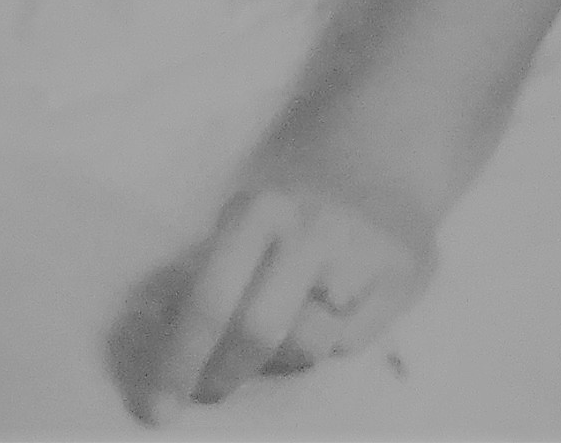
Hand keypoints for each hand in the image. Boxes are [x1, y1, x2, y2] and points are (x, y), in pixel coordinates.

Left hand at [128, 177, 433, 420]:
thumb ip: (209, 268)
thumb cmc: (295, 198)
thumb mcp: (245, 216)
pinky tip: (327, 309)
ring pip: (307, 347)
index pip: (209, 298)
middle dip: (222, 374)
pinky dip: (326, 340)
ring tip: (276, 329)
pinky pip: (349, 344)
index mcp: (256, 211)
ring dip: (279, 357)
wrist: (380, 155)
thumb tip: (158, 328)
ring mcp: (361, 255)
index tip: (156, 405)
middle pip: (258, 331)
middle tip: (205, 392)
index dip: (180, 358)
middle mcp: (310, 230)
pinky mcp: (405, 277)